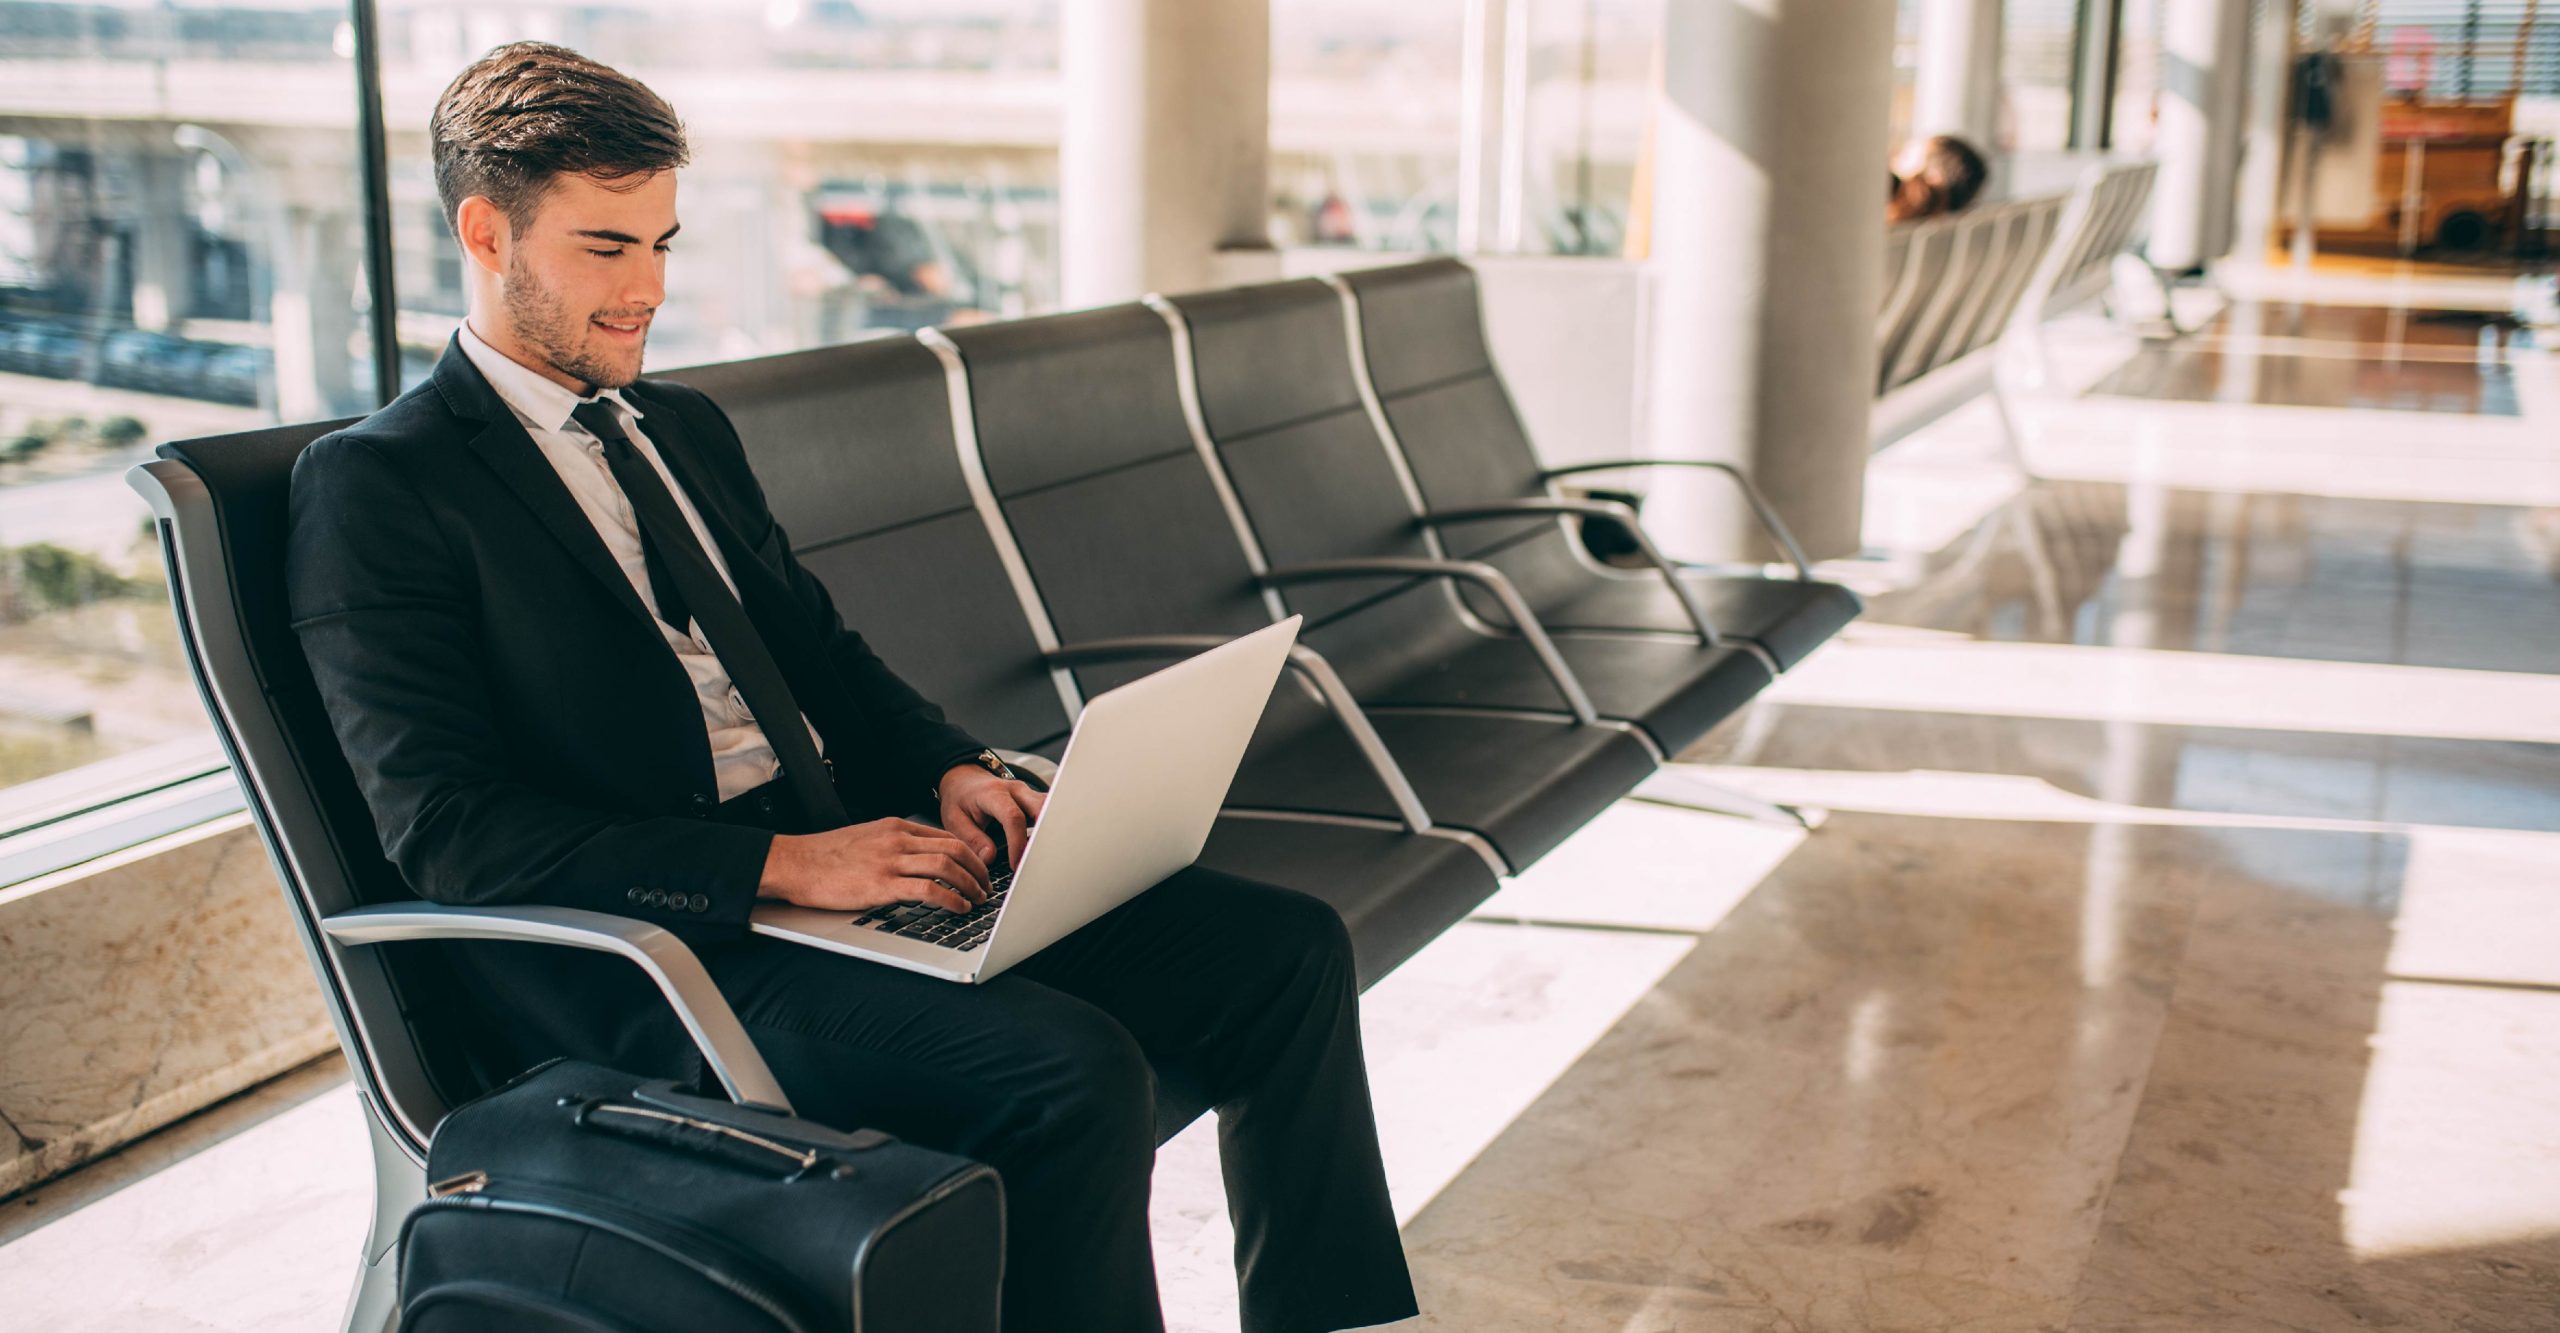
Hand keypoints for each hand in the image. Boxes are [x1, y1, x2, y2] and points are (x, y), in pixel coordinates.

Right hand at [759, 817, 991, 913]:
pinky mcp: (882, 885)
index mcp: (895, 827)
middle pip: (954, 848)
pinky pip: (929, 889)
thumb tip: (919, 861)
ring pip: (947, 865)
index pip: (946, 836)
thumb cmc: (826, 856)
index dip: (970, 854)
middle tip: (987, 886)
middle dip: (978, 869)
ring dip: (970, 884)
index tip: (980, 869)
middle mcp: (898, 840)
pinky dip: (951, 899)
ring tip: (977, 899)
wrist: (795, 863)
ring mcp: (890, 861)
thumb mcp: (867, 839)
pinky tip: (958, 907)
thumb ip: (894, 845)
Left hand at [936, 764, 1046, 870]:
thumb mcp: (955, 820)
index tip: (1016, 864)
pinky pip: (1049, 813)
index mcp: (993, 793)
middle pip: (1041, 807)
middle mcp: (1016, 790)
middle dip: (1045, 835)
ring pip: (1051, 808)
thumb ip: (972, 839)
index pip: (1013, 817)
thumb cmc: (960, 800)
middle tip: (1039, 861)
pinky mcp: (1035, 801)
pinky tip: (1043, 848)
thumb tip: (989, 858)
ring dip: (1050, 832)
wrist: (965, 781)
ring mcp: (1028, 794)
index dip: (1018, 842)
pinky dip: (1050, 830)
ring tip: (1043, 856)